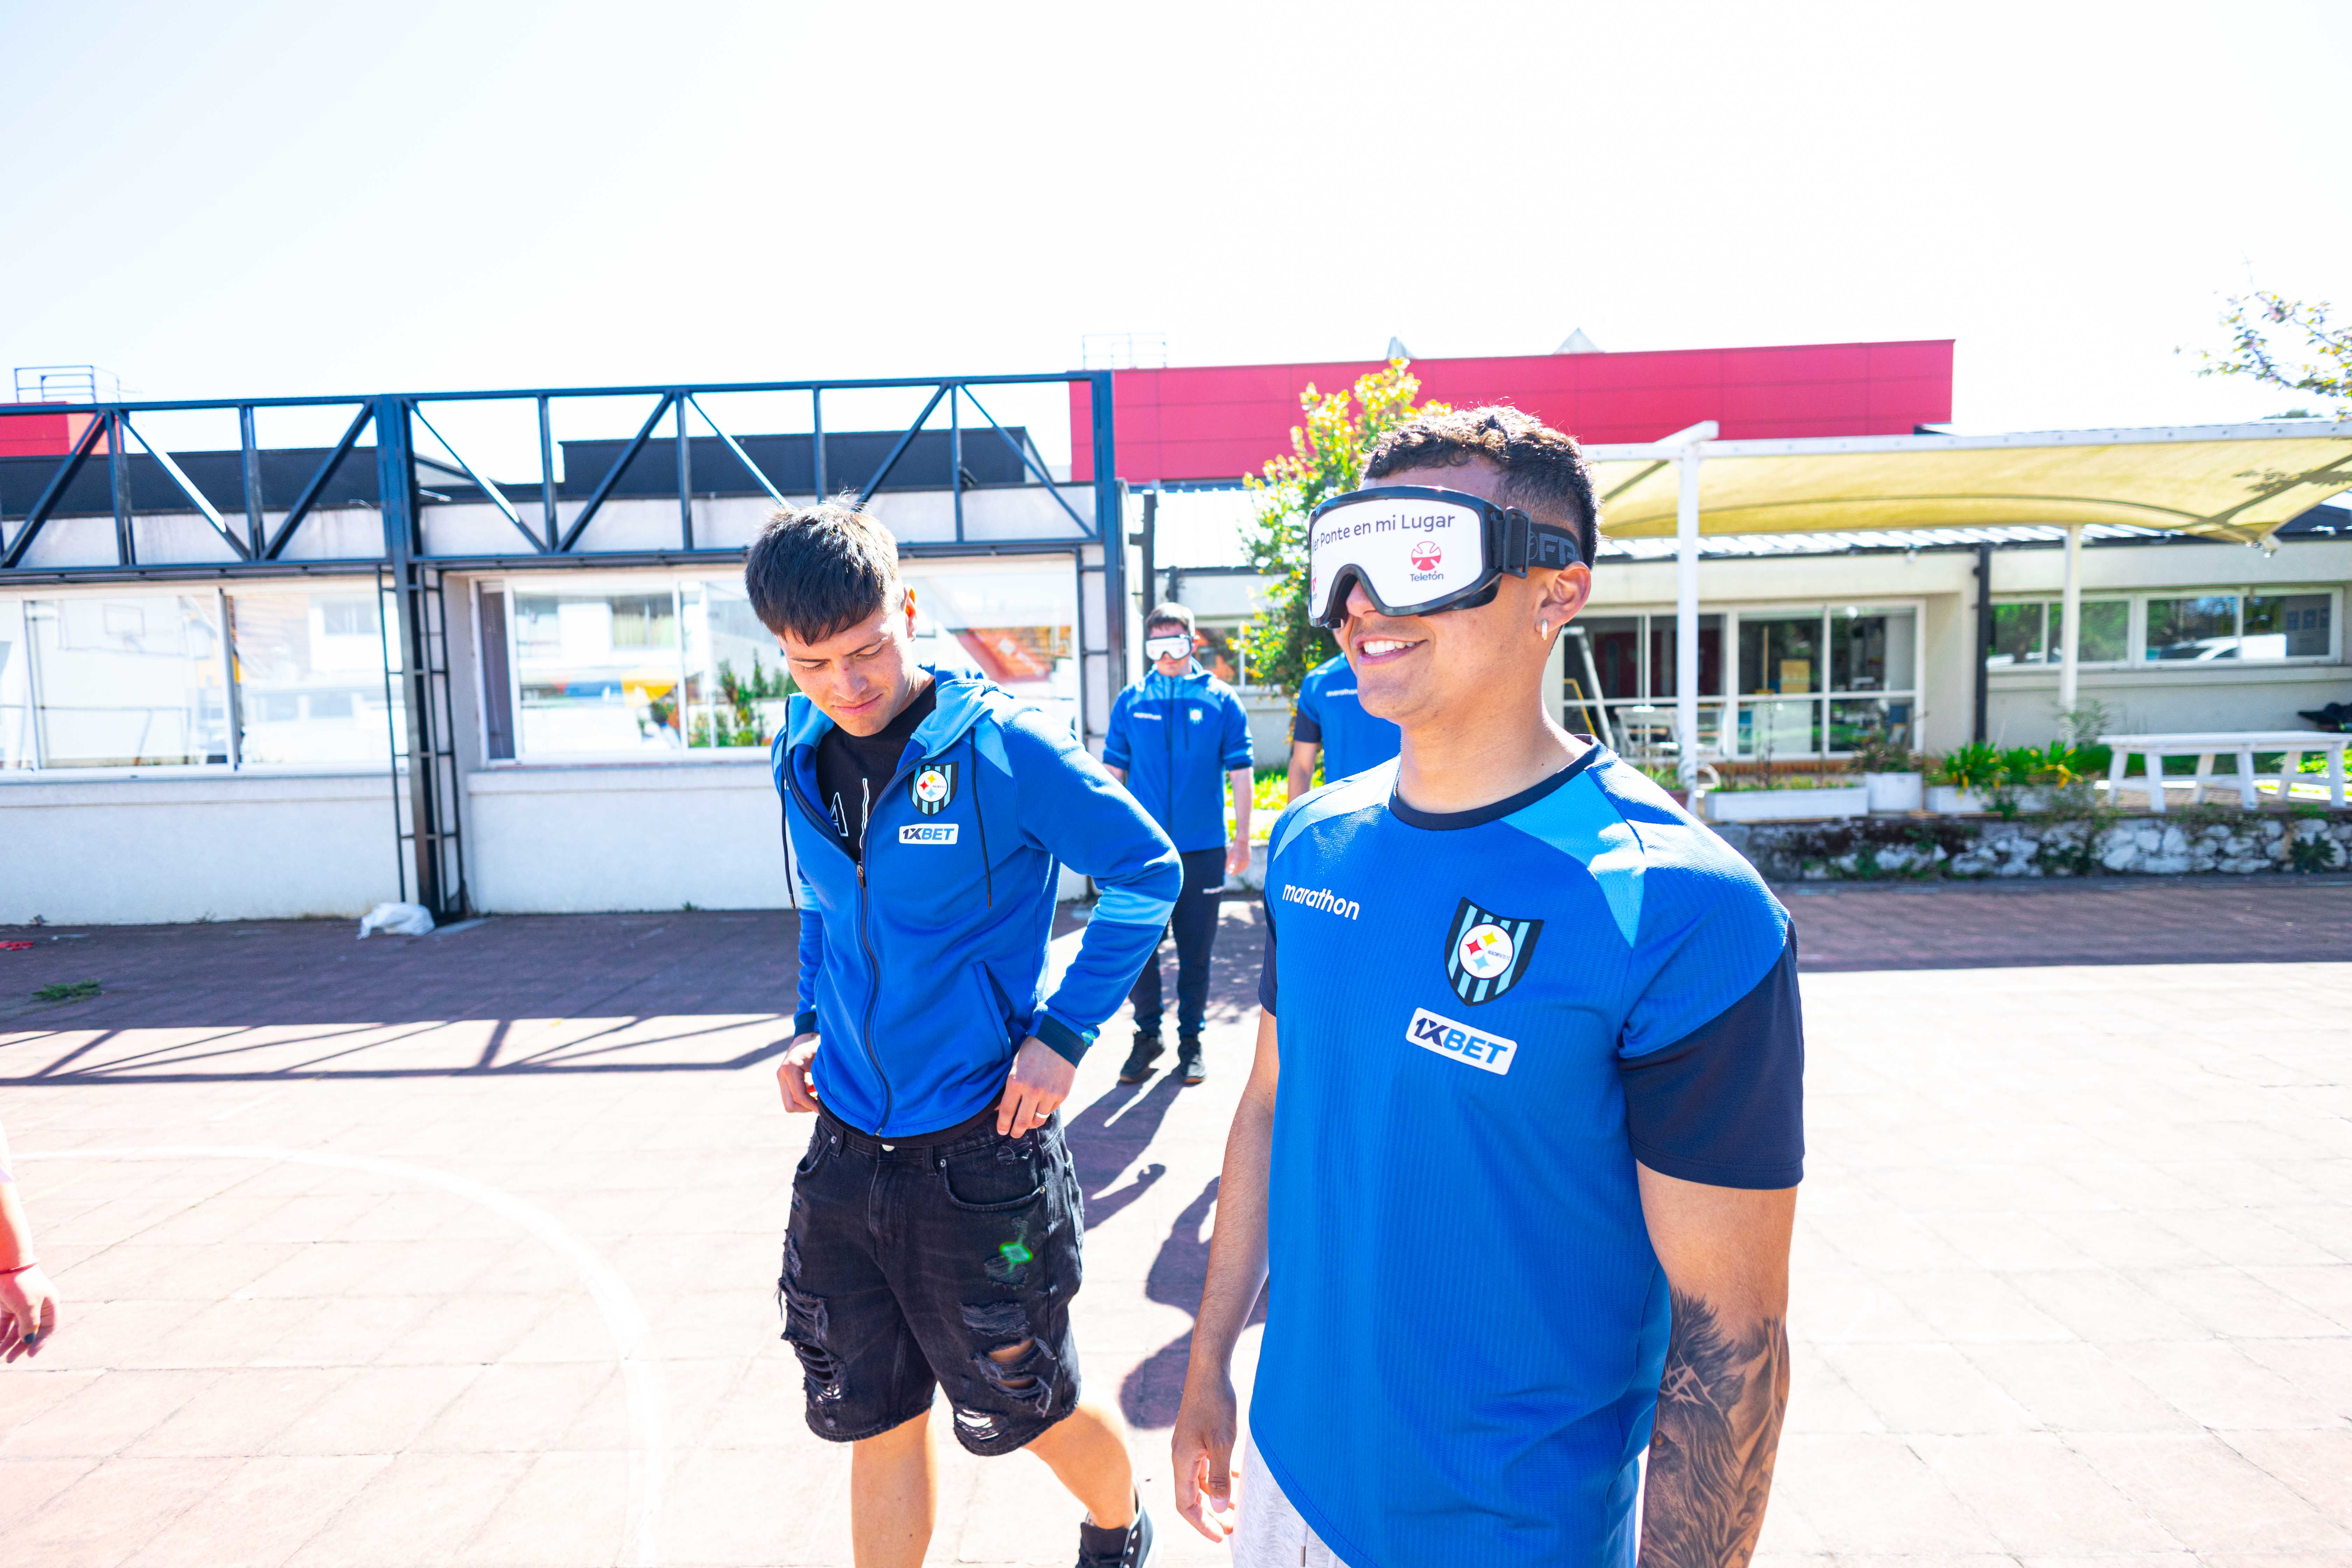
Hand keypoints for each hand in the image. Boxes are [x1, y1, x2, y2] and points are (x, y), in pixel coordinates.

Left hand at [0, 1264, 57, 1361]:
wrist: (6, 1262)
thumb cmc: (21, 1283)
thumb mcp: (28, 1307)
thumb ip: (29, 1326)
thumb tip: (29, 1341)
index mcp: (49, 1305)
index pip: (48, 1328)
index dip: (40, 1342)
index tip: (29, 1355)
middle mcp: (37, 1306)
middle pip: (30, 1331)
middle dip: (19, 1346)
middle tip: (9, 1360)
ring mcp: (22, 1305)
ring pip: (15, 1329)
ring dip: (7, 1342)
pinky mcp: (8, 1304)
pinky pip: (5, 1323)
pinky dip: (1, 1333)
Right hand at [775, 1033, 819, 1112]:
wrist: (807, 1036)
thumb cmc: (818, 1046)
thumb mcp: (822, 1062)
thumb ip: (822, 1080)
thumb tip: (827, 1101)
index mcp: (790, 1068)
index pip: (799, 1096)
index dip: (812, 1106)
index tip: (824, 1110)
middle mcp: (781, 1074)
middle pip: (790, 1105)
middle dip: (806, 1108)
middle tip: (821, 1106)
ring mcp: (781, 1078)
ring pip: (789, 1103)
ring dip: (804, 1104)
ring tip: (819, 1097)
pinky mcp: (783, 1080)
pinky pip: (791, 1097)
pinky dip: (803, 1099)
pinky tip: (814, 1091)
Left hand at [994, 1037, 1075, 1136]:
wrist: (1058, 1038)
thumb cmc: (1032, 1050)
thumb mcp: (1015, 1066)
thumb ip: (1009, 1088)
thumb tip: (1002, 1108)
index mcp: (1015, 1082)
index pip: (1006, 1112)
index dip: (1003, 1125)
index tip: (1001, 1131)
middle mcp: (1032, 1091)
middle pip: (1022, 1121)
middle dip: (1016, 1131)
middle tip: (1014, 1134)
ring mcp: (1048, 1094)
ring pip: (1038, 1120)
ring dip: (1031, 1124)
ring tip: (1028, 1124)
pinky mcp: (1061, 1094)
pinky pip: (1050, 1111)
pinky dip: (1044, 1111)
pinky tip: (1041, 1108)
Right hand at [1171, 1368, 1240, 1540]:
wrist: (1209, 1368)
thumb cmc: (1215, 1403)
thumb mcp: (1222, 1443)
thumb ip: (1219, 1478)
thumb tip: (1219, 1510)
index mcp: (1182, 1461)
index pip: (1186, 1504)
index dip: (1202, 1524)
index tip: (1221, 1537)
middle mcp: (1182, 1456)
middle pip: (1192, 1496)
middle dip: (1210, 1515)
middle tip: (1232, 1528)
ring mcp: (1189, 1445)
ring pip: (1201, 1481)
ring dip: (1217, 1497)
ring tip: (1237, 1509)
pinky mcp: (1198, 1436)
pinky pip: (1207, 1465)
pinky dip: (1220, 1477)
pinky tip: (1238, 1479)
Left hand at [1225, 839, 1251, 878]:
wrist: (1243, 842)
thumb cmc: (1235, 848)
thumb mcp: (1230, 855)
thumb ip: (1227, 863)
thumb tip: (1226, 870)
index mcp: (1238, 860)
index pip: (1235, 870)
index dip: (1232, 872)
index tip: (1229, 872)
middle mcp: (1244, 861)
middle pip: (1239, 870)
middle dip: (1235, 871)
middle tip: (1231, 870)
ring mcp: (1247, 861)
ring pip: (1242, 869)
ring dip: (1238, 870)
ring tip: (1233, 867)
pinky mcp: (1249, 860)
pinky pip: (1245, 866)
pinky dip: (1241, 867)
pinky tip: (1237, 864)